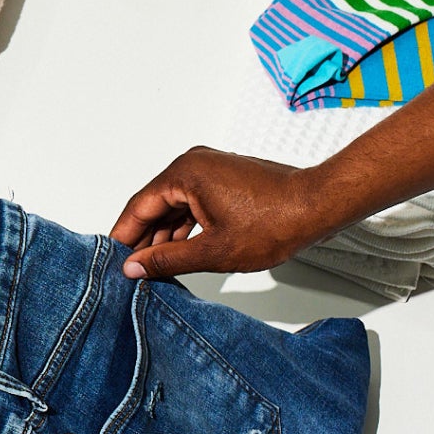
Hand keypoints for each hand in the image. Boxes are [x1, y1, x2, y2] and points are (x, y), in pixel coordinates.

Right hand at [110, 147, 326, 279]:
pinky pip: (193, 202)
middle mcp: (193, 164)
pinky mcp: (225, 178)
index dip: (124, 236)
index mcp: (184, 174)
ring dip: (166, 234)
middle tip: (134, 268)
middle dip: (145, 238)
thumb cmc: (276, 223)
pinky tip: (182, 249)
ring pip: (175, 205)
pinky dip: (186, 225)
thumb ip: (168, 260)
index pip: (139, 207)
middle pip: (155, 205)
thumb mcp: (214, 251)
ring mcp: (210, 169)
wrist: (321, 206)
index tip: (113, 259)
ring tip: (157, 266)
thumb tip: (134, 267)